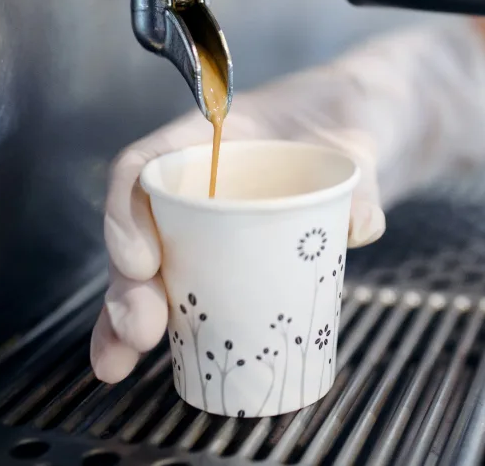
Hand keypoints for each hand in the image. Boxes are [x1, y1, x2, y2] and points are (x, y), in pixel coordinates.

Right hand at [92, 20, 484, 382]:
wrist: (367, 132)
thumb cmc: (347, 119)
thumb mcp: (358, 133)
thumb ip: (362, 176)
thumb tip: (361, 225)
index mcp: (210, 138)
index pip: (147, 166)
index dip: (129, 212)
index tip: (143, 262)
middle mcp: (196, 183)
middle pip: (140, 233)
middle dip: (127, 287)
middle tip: (139, 331)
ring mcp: (208, 223)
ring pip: (150, 270)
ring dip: (124, 319)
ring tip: (118, 363)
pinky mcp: (229, 257)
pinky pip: (187, 290)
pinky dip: (165, 329)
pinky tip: (141, 365)